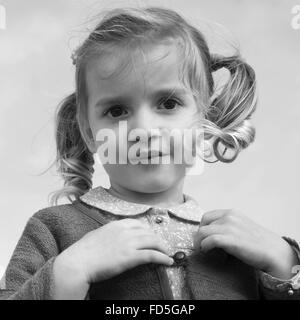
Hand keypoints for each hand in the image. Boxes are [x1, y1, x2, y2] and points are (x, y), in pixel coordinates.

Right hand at [56, 218, 172, 285]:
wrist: (78, 262)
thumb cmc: (83, 251)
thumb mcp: (96, 234)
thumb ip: (108, 233)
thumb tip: (110, 235)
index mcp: (116, 225)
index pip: (138, 224)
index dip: (147, 231)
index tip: (151, 236)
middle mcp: (125, 231)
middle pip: (148, 232)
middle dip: (157, 239)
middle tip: (162, 246)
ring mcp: (129, 243)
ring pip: (153, 242)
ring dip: (163, 248)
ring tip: (167, 253)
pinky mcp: (130, 257)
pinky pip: (152, 255)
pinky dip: (162, 258)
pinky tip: (168, 262)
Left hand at [193, 209, 298, 278]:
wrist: (273, 252)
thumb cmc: (257, 242)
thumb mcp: (240, 226)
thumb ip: (227, 225)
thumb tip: (210, 232)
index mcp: (231, 213)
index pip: (206, 216)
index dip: (202, 227)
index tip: (202, 237)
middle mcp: (229, 217)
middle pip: (203, 224)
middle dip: (199, 235)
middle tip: (200, 245)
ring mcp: (230, 227)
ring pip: (203, 232)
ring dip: (199, 242)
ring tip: (202, 250)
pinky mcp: (231, 239)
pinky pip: (209, 240)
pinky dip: (204, 246)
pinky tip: (207, 251)